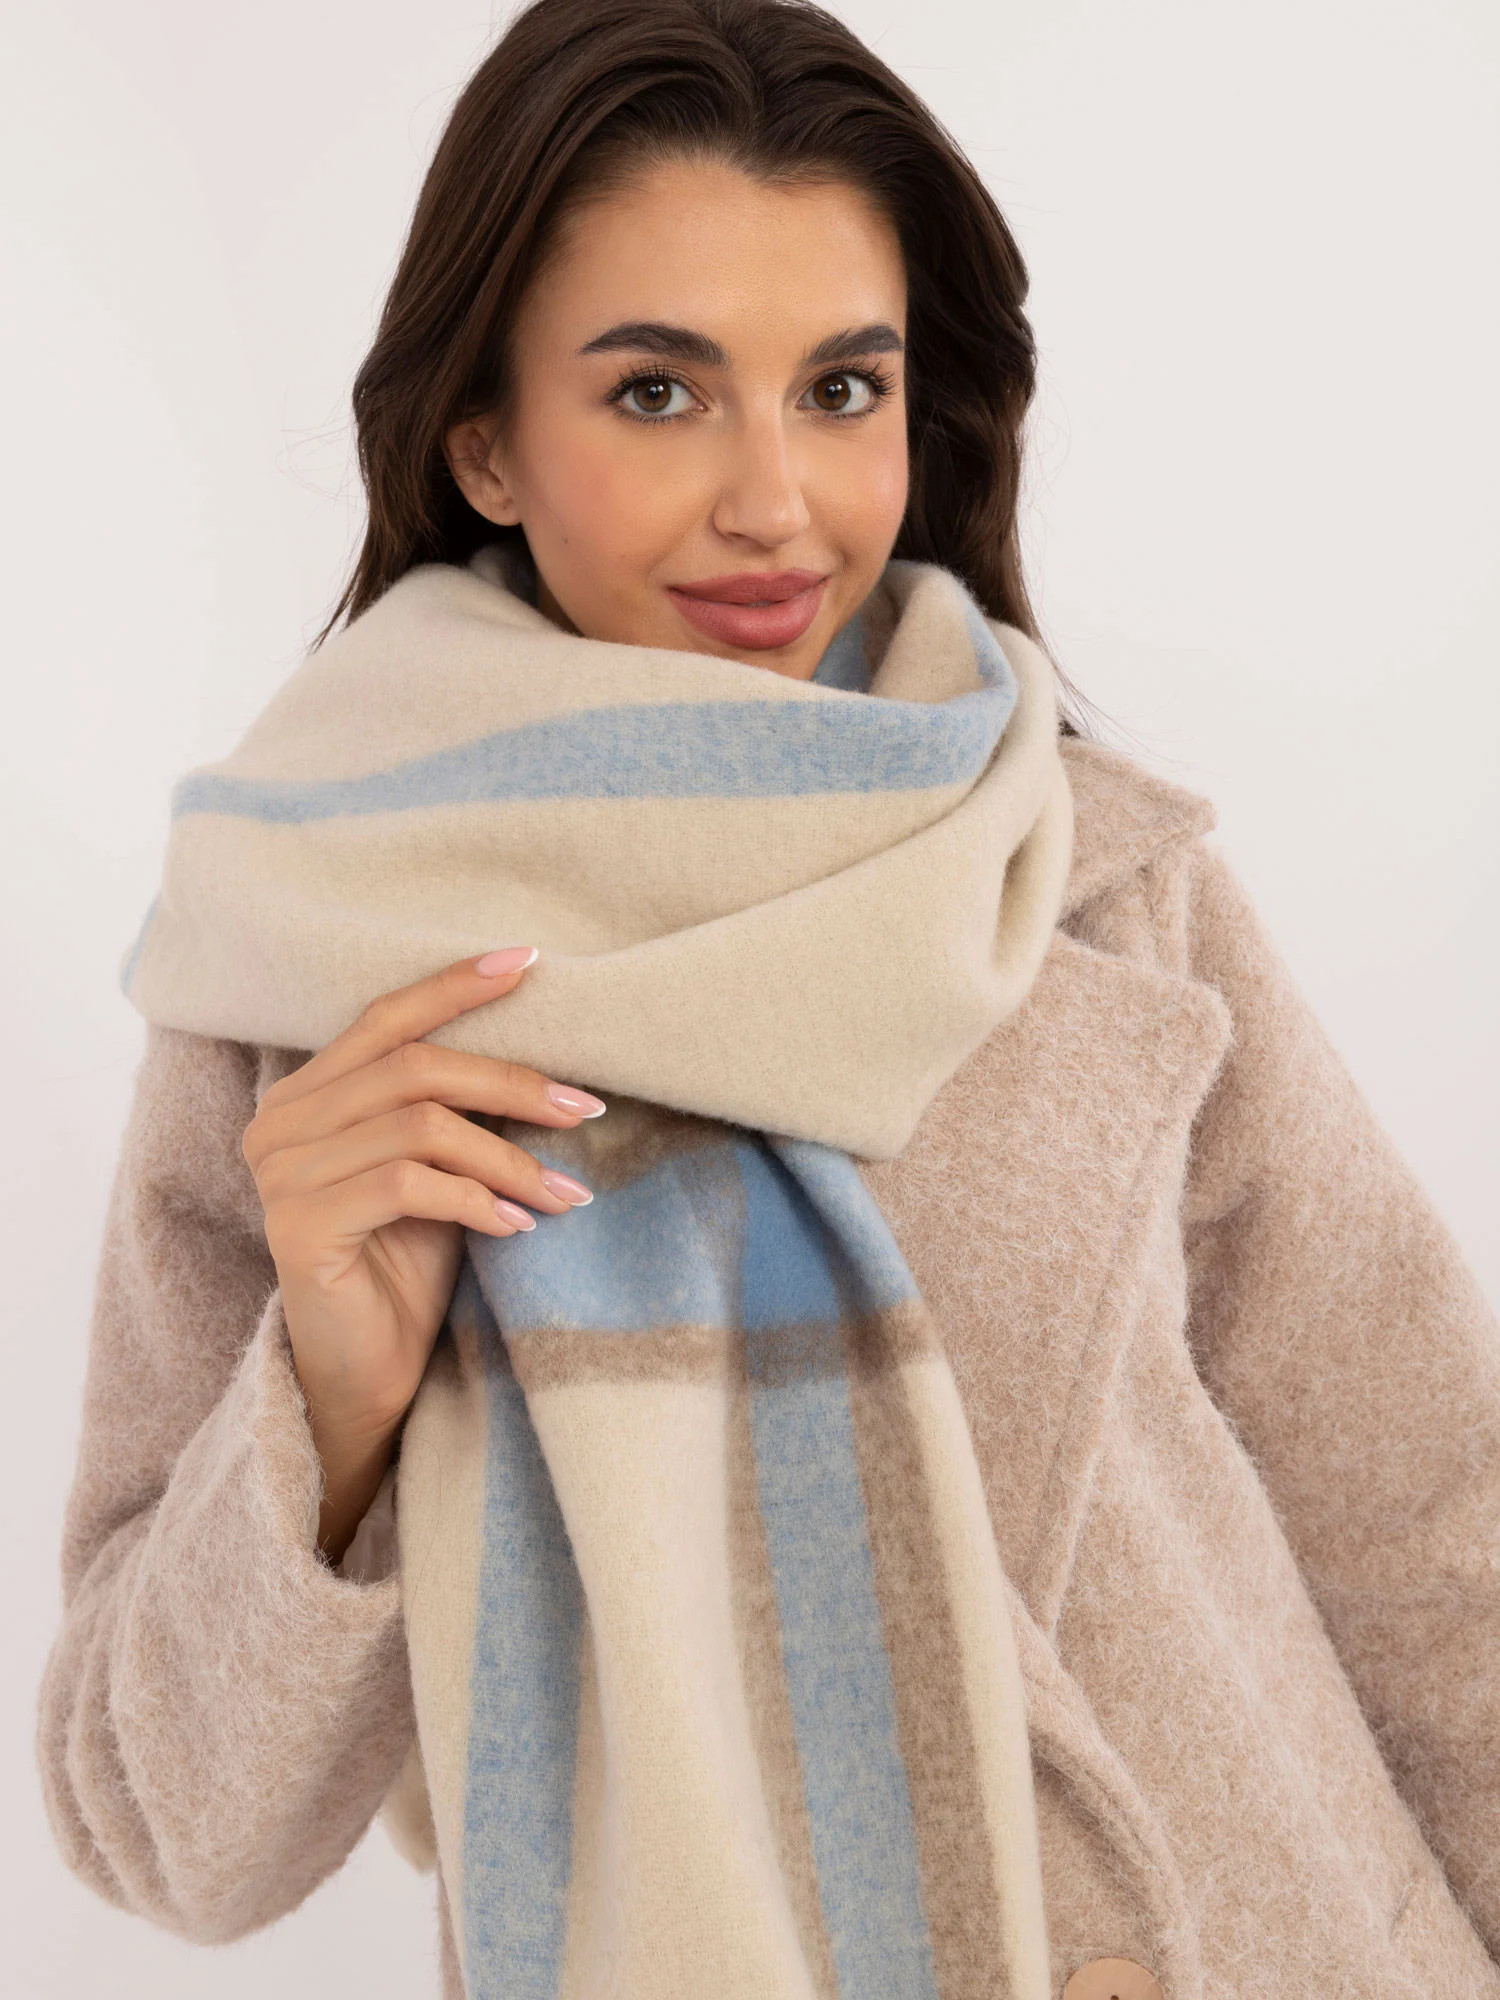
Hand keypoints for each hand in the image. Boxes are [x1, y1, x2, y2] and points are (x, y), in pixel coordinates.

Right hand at [240, 947, 602, 1557]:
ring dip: (509, 1159)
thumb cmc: (408, 1265)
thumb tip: (549, 1057)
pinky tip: (517, 1227)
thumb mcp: (442, 1169)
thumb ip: (461, 1110)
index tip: (529, 962)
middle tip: (585, 1109)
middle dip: (512, 1083)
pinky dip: (476, 1200)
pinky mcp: (297, 1226)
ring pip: (418, 1125)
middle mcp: (280, 1122)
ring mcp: (280, 1174)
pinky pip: (406, 1185)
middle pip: (413, 1067)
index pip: (386, 1018)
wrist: (366, 1375)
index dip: (455, 986)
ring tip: (565, 1193)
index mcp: (308, 1094)